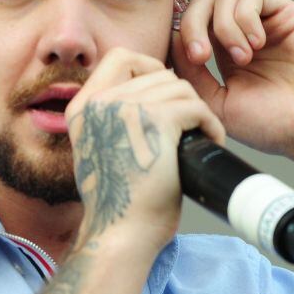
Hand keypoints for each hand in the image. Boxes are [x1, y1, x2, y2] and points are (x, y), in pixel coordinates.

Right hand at [65, 48, 224, 250]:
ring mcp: (126, 109)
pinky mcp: (156, 122)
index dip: (148, 67)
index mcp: (82, 108)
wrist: (120, 235)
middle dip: (179, 97)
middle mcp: (99, 103)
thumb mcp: (101, 151)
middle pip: (156, 72)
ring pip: (179, 88)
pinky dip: (210, 124)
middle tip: (188, 125)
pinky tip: (211, 141)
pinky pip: (196, 107)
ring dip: (197, 112)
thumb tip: (148, 97)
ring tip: (201, 137)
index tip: (164, 95)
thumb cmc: (119, 205)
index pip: (119, 57)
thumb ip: (111, 120)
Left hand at [170, 0, 293, 174]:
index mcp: (221, 56)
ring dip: (224, 26)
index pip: (188, 25)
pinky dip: (245, 16)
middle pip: (201, 4)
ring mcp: (262, 22)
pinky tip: (257, 45)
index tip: (181, 54)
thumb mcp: (218, 105)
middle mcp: (240, 35)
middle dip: (192, 26)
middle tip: (201, 57)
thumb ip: (192, 74)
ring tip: (243, 59)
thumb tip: (172, 43)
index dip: (176, 28)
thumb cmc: (272, 125)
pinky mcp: (285, 13)